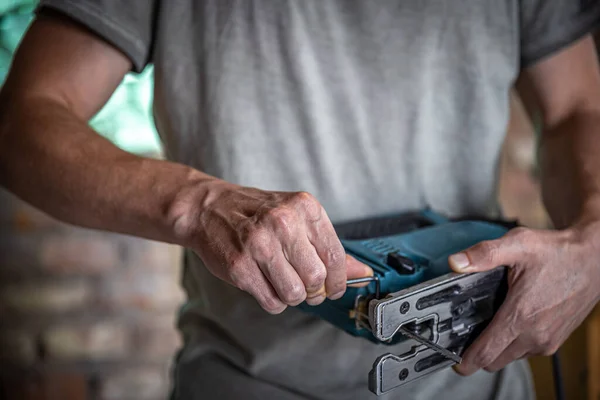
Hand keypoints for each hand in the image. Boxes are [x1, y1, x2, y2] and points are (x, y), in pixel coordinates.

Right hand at [172, 180, 372, 313]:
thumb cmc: (256, 214)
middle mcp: (282, 223)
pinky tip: (265, 283)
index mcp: (304, 207)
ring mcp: (259, 245)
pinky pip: (272, 301)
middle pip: (316, 279)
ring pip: (294, 294)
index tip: (333, 288)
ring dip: (292, 297)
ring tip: (282, 282)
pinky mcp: (240, 266)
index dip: (338, 281)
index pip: (335, 256)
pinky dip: (273, 300)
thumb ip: (328, 247)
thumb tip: (362, 274)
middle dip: (314, 291)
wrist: (209, 208)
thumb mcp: (296, 218)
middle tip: (305, 287)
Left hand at [448, 225, 599, 374]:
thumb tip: (455, 262)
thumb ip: (484, 254)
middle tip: (465, 334)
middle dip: (477, 353)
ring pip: (509, 357)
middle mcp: (535, 335)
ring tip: (488, 323)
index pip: (486, 353)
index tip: (453, 361)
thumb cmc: (557, 252)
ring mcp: (547, 341)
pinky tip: (509, 321)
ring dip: (496, 347)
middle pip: (494, 361)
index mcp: (521, 315)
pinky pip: (525, 351)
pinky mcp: (555, 340)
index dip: (466, 361)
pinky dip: (513, 343)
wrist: (593, 259)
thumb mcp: (517, 245)